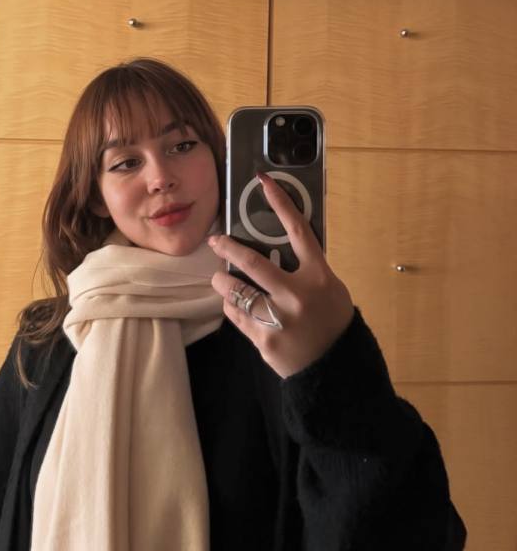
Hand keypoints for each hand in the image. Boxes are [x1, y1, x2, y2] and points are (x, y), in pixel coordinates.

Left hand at [209, 172, 353, 378]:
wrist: (335, 369)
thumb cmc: (332, 322)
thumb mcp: (330, 289)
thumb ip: (307, 269)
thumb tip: (278, 247)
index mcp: (318, 276)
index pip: (298, 231)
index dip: (281, 203)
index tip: (263, 182)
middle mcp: (297, 295)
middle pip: (252, 263)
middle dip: (228, 247)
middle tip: (216, 240)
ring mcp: (278, 319)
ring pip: (236, 292)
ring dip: (223, 281)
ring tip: (220, 278)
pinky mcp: (264, 340)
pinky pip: (237, 316)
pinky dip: (232, 307)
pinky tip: (233, 304)